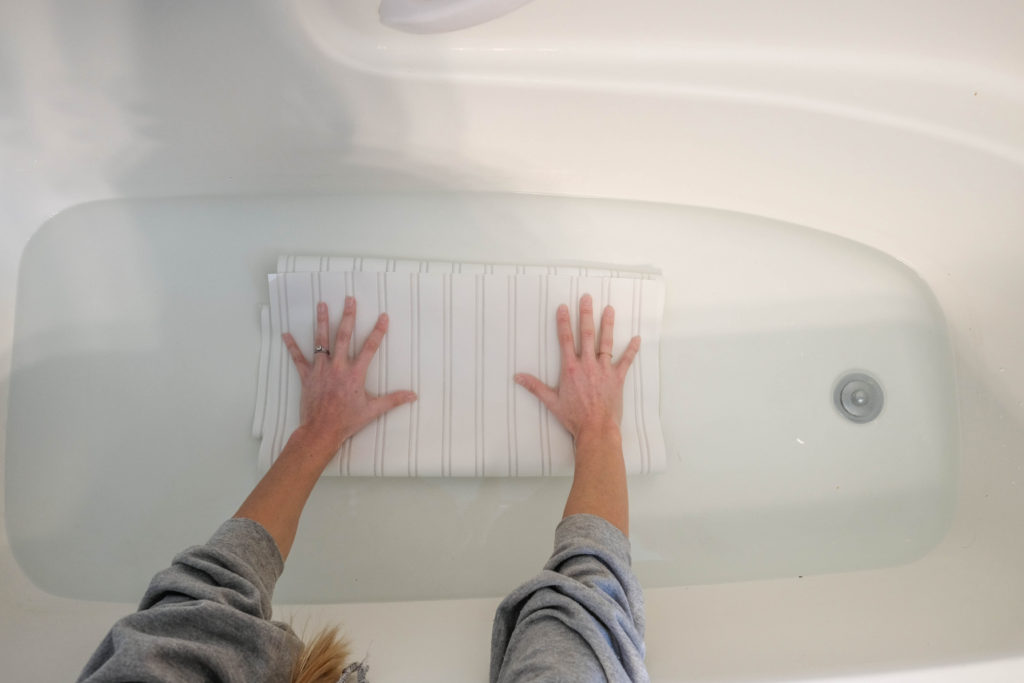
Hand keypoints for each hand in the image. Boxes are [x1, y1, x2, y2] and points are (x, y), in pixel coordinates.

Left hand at [282, 297, 416, 457]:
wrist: (321, 431)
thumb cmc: (347, 421)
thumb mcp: (373, 411)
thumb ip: (393, 400)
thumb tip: (413, 395)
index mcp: (355, 374)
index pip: (370, 348)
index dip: (378, 331)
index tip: (383, 316)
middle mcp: (338, 367)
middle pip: (343, 336)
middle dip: (347, 316)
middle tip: (349, 299)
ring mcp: (321, 370)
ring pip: (321, 341)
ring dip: (321, 321)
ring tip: (322, 304)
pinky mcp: (307, 377)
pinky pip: (298, 359)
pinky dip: (292, 346)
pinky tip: (286, 334)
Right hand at [515, 293, 640, 440]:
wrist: (596, 429)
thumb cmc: (574, 417)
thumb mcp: (551, 402)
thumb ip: (535, 387)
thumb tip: (518, 377)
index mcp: (570, 369)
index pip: (566, 340)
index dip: (564, 322)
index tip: (563, 307)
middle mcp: (587, 365)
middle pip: (586, 335)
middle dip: (586, 315)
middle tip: (587, 298)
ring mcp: (604, 370)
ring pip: (606, 343)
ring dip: (607, 324)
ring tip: (609, 309)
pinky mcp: (617, 378)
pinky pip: (626, 361)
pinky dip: (632, 350)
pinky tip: (637, 338)